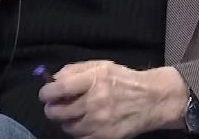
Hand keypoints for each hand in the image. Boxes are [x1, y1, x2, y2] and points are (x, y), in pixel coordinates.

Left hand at [38, 60, 188, 138]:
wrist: (152, 99)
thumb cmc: (123, 80)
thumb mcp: (102, 66)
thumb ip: (75, 70)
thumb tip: (52, 80)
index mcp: (95, 79)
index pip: (60, 88)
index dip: (46, 93)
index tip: (46, 94)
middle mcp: (96, 101)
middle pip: (58, 112)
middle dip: (52, 109)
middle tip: (56, 106)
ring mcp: (100, 122)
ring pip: (67, 127)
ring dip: (67, 121)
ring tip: (75, 114)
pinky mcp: (105, 137)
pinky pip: (80, 138)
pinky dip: (79, 132)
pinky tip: (86, 123)